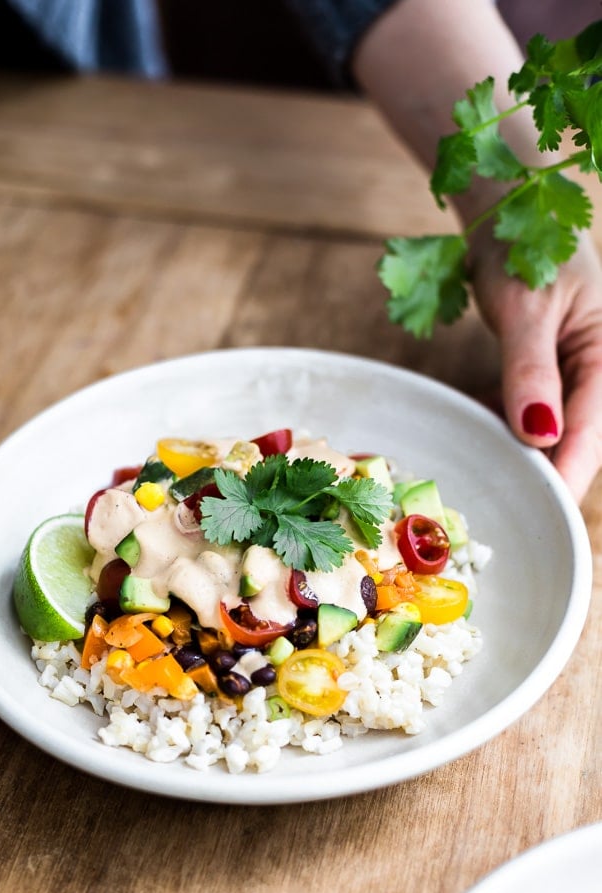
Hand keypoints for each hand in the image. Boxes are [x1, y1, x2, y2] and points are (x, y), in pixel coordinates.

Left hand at [469, 229, 601, 502]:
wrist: (508, 208)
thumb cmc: (523, 245)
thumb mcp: (525, 308)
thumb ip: (531, 372)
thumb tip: (540, 435)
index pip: (592, 434)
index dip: (563, 476)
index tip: (537, 512)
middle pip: (577, 441)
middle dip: (539, 472)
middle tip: (498, 506)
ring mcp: (577, 373)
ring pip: (550, 432)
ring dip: (516, 449)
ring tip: (480, 470)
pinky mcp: (551, 374)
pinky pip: (530, 413)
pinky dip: (503, 422)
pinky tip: (474, 424)